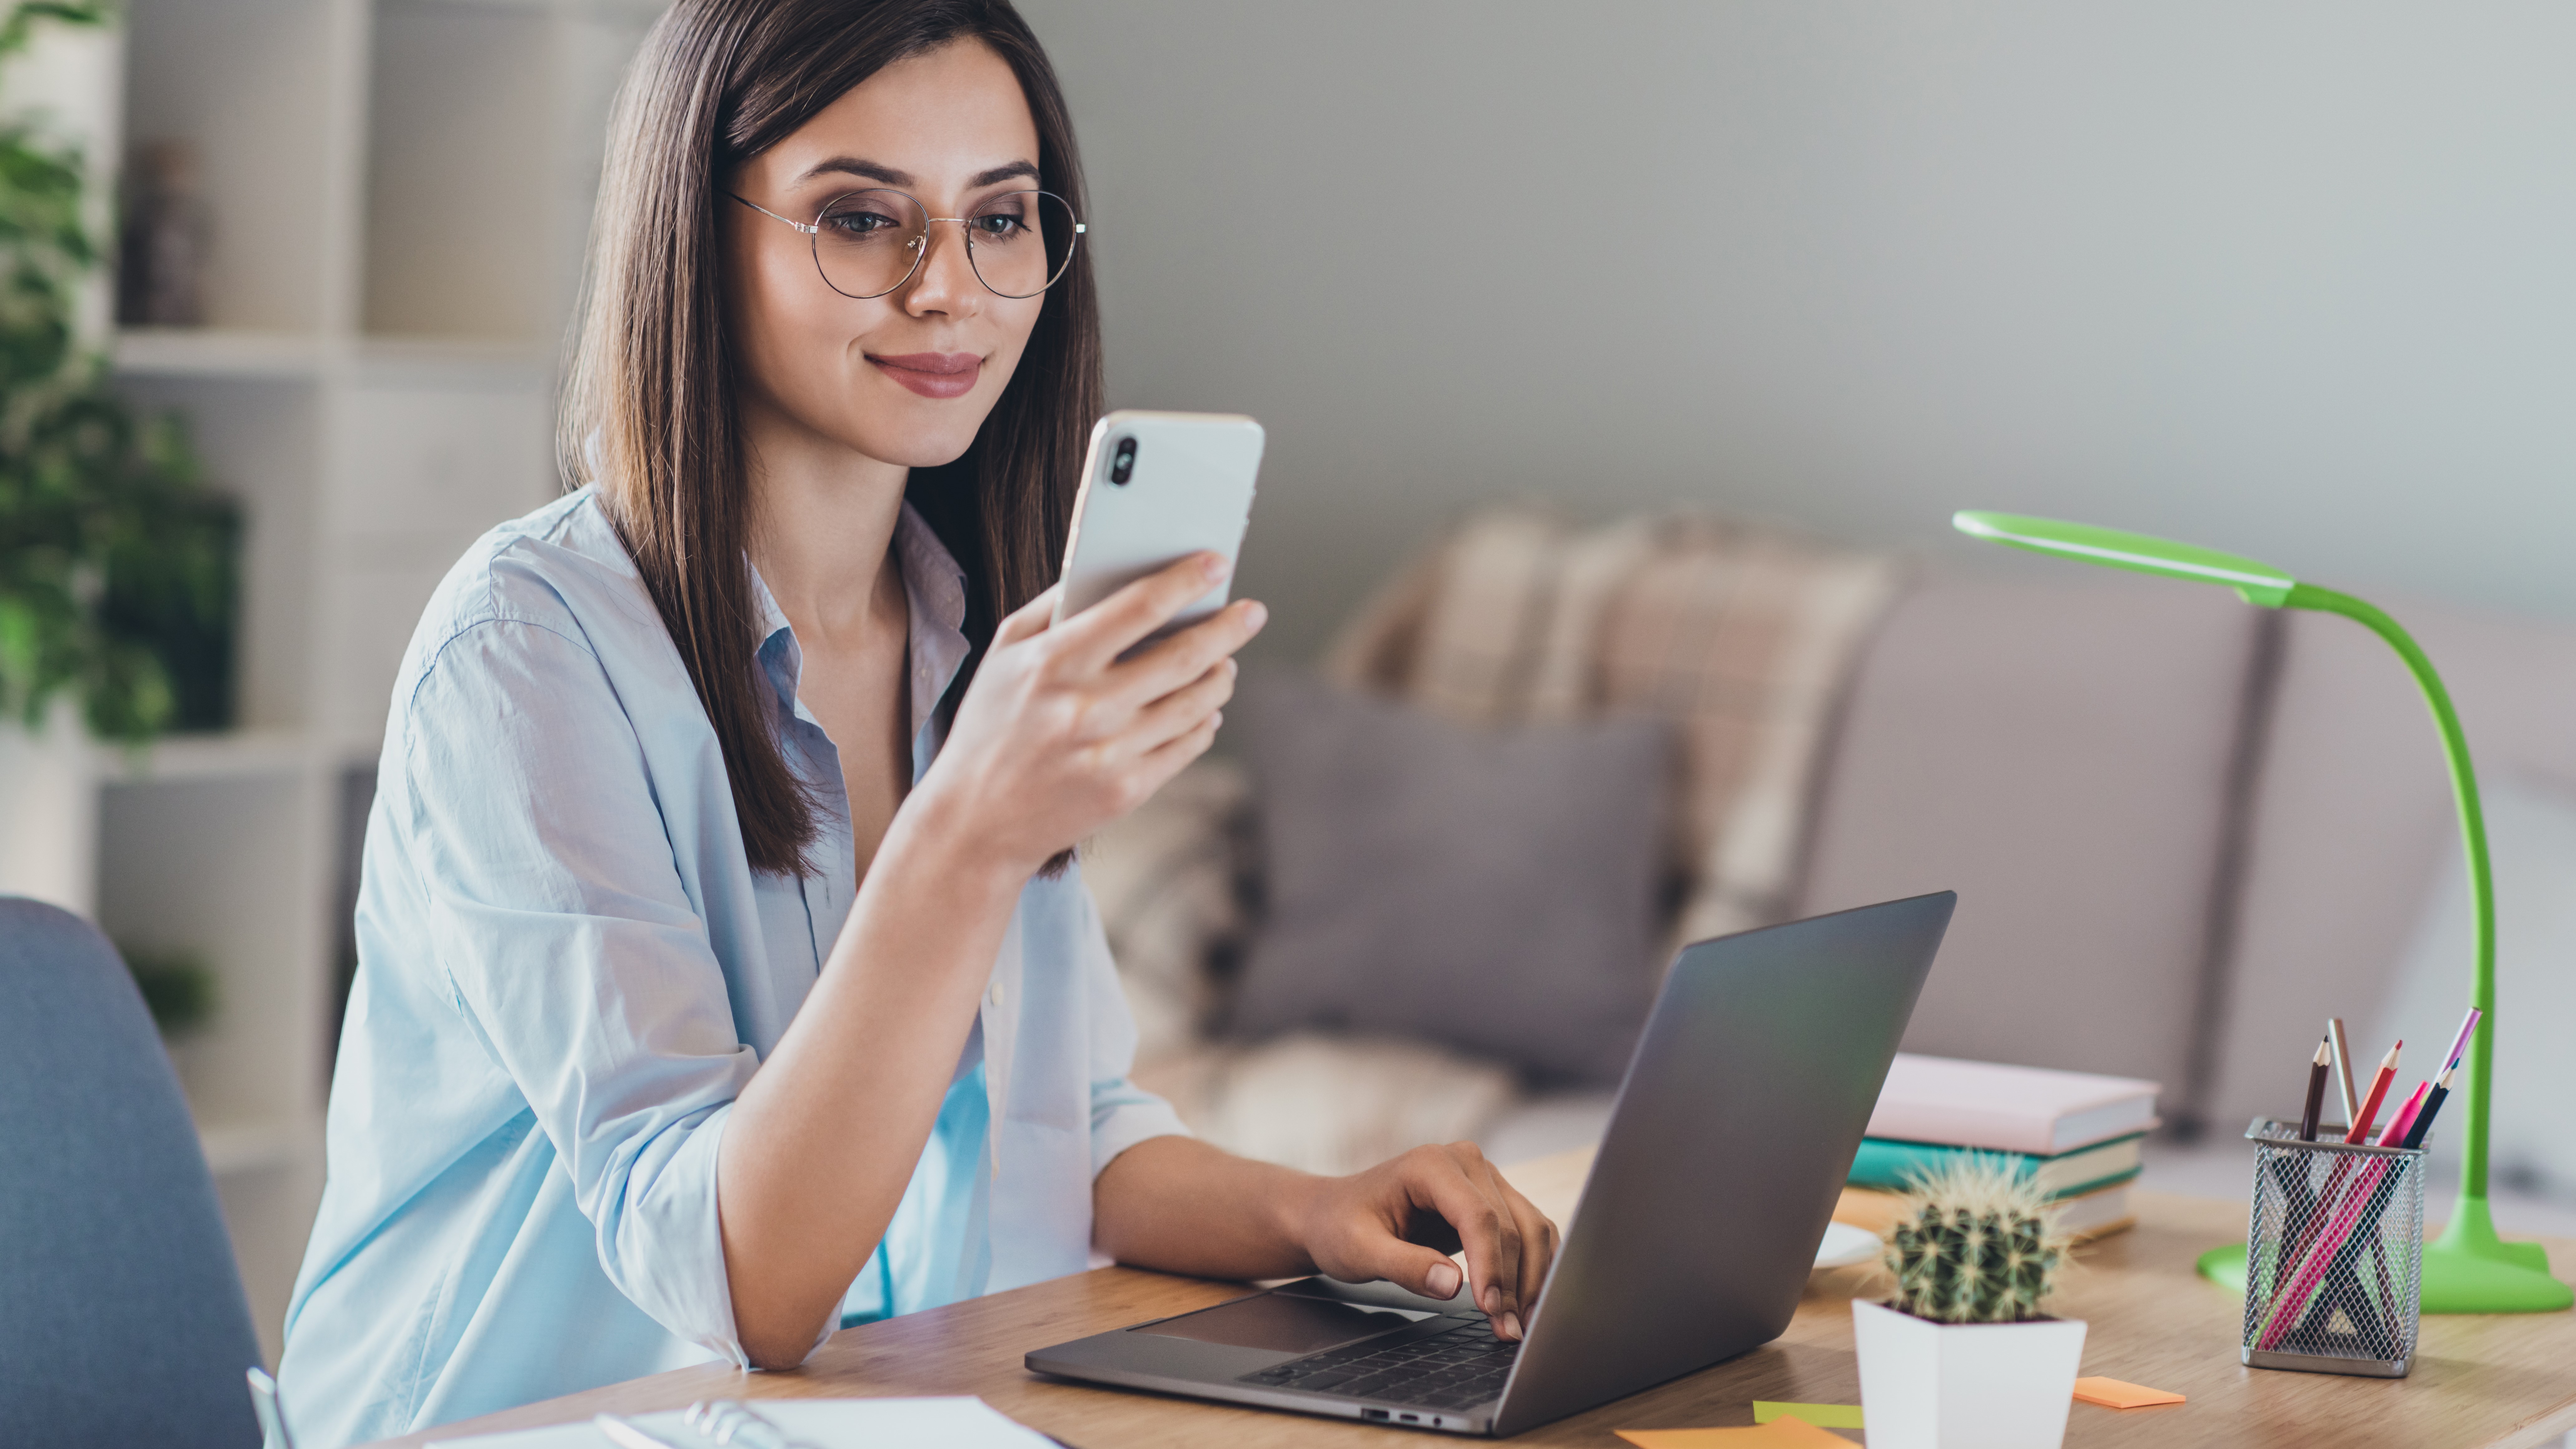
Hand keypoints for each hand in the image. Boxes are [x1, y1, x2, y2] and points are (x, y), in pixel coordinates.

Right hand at [911, 552, 1265, 879]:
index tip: (1216, 564)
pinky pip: (1187, 746)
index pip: (1137, 608)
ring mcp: (1110, 752)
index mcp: (1054, 663)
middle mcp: (1086, 707)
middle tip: (1253, 612)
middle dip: (1228, 629)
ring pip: (1195, 703)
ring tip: (1227, 662)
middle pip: (1183, 657)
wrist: (975, 821)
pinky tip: (1207, 709)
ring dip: (1221, 676)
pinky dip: (1206, 722)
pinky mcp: (1127, 791)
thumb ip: (1054, 608)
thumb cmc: (990, 725)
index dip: (1185, 581)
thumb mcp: (1004, 654)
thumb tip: (1107, 568)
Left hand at [1291, 1142, 1559, 1340]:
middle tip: (1507, 1331)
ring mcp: (1484, 1179)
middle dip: (1513, 1283)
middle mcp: (1466, 1162)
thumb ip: (1404, 1265)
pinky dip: (1534, 1267)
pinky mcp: (1494, 1199)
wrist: (1334, 1213)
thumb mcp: (1359, 1250)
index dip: (1490, 1265)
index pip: (1478, 1216)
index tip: (1489, 1307)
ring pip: (1530, 1228)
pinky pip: (1530, 1231)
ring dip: (1531, 1279)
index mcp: (1431, 1164)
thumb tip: (1453, 1284)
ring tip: (1518, 1325)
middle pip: (1510, 1225)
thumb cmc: (1341, 1226)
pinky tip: (1527, 1303)